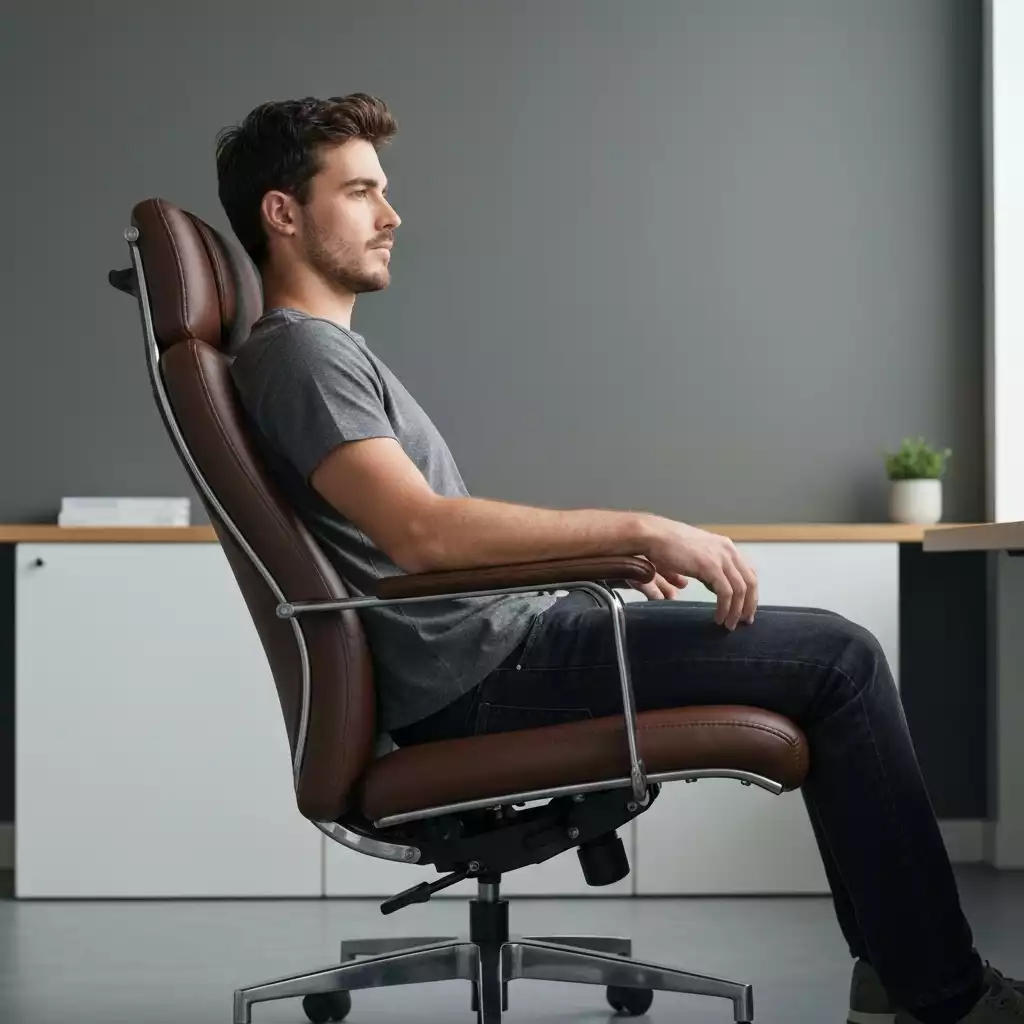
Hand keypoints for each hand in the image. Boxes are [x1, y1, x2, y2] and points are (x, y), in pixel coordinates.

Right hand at [640, 516, 758, 629]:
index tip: (745, 609)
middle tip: (744, 621)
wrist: (653, 535)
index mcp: (725, 546)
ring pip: (740, 589)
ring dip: (737, 610)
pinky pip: (726, 593)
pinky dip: (725, 608)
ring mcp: (720, 557)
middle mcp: (727, 550)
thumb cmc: (665, 545)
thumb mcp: (693, 556)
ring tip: (729, 624)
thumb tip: (702, 585)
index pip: (748, 572)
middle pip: (750, 581)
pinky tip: (719, 617)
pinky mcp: (711, 566)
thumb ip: (703, 569)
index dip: (750, 593)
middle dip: (749, 604)